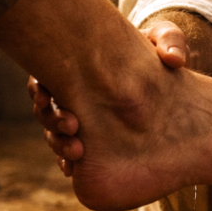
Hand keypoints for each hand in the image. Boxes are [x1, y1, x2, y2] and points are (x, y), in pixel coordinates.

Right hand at [28, 20, 190, 173]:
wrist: (170, 83)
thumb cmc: (162, 53)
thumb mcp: (168, 40)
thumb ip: (171, 41)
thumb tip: (173, 58)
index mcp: (79, 66)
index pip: (44, 77)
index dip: (38, 87)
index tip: (45, 94)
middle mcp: (73, 94)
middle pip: (45, 109)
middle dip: (51, 119)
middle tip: (72, 125)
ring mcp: (82, 119)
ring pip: (55, 135)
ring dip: (59, 144)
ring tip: (77, 151)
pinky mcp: (94, 142)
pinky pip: (72, 155)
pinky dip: (69, 162)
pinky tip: (75, 169)